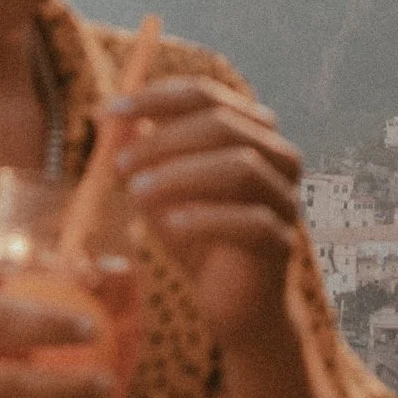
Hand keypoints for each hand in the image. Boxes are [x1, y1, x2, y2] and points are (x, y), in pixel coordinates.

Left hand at [111, 76, 303, 350]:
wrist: (233, 303)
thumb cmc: (197, 235)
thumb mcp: (160, 188)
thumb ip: (141, 151)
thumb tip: (112, 116)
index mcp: (251, 131)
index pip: (206, 95)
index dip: (157, 98)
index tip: (111, 111)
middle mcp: (278, 156)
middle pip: (224, 126)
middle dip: (164, 140)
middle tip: (120, 163)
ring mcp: (286, 198)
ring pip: (242, 168)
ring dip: (181, 175)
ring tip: (135, 193)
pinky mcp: (282, 242)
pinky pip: (251, 221)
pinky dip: (208, 218)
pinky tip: (171, 224)